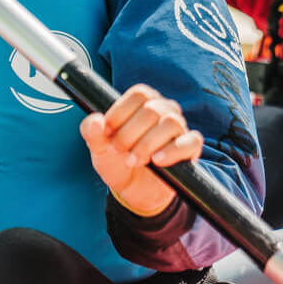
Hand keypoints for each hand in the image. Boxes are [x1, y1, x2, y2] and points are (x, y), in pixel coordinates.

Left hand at [79, 84, 202, 216]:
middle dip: (129, 133)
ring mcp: (179, 127)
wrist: (133, 189)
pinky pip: (190, 141)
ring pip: (170, 123)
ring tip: (133, 160)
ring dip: (147, 143)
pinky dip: (172, 151)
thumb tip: (96, 121)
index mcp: (144, 102)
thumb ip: (92, 133)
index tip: (107, 132)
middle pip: (151, 109)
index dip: (120, 112)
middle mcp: (164, 109)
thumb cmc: (117, 160)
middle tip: (117, 151)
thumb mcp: (99, 148)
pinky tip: (157, 161)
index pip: (139, 94)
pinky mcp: (190, 147)